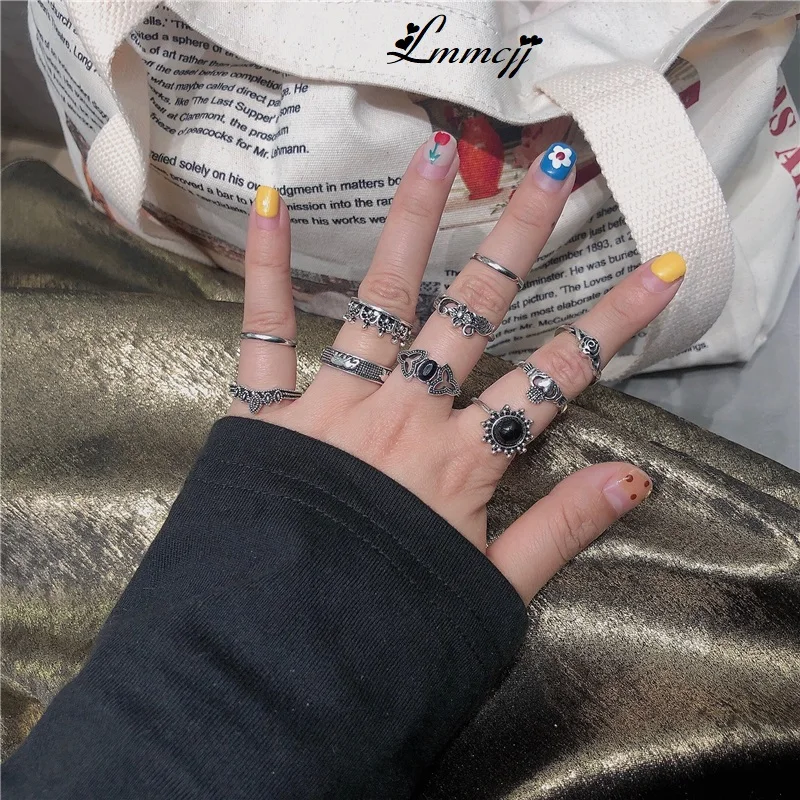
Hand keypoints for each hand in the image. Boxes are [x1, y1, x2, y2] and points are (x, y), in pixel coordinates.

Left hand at [229, 134, 684, 602]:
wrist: (284, 660)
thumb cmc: (390, 627)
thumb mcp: (493, 592)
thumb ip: (562, 530)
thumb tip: (634, 480)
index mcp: (464, 461)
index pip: (557, 380)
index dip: (613, 326)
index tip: (656, 272)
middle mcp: (407, 417)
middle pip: (477, 313)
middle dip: (521, 240)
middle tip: (552, 172)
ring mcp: (338, 408)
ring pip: (385, 303)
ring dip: (412, 227)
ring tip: (436, 158)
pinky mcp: (270, 417)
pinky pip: (265, 338)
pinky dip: (266, 273)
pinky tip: (268, 208)